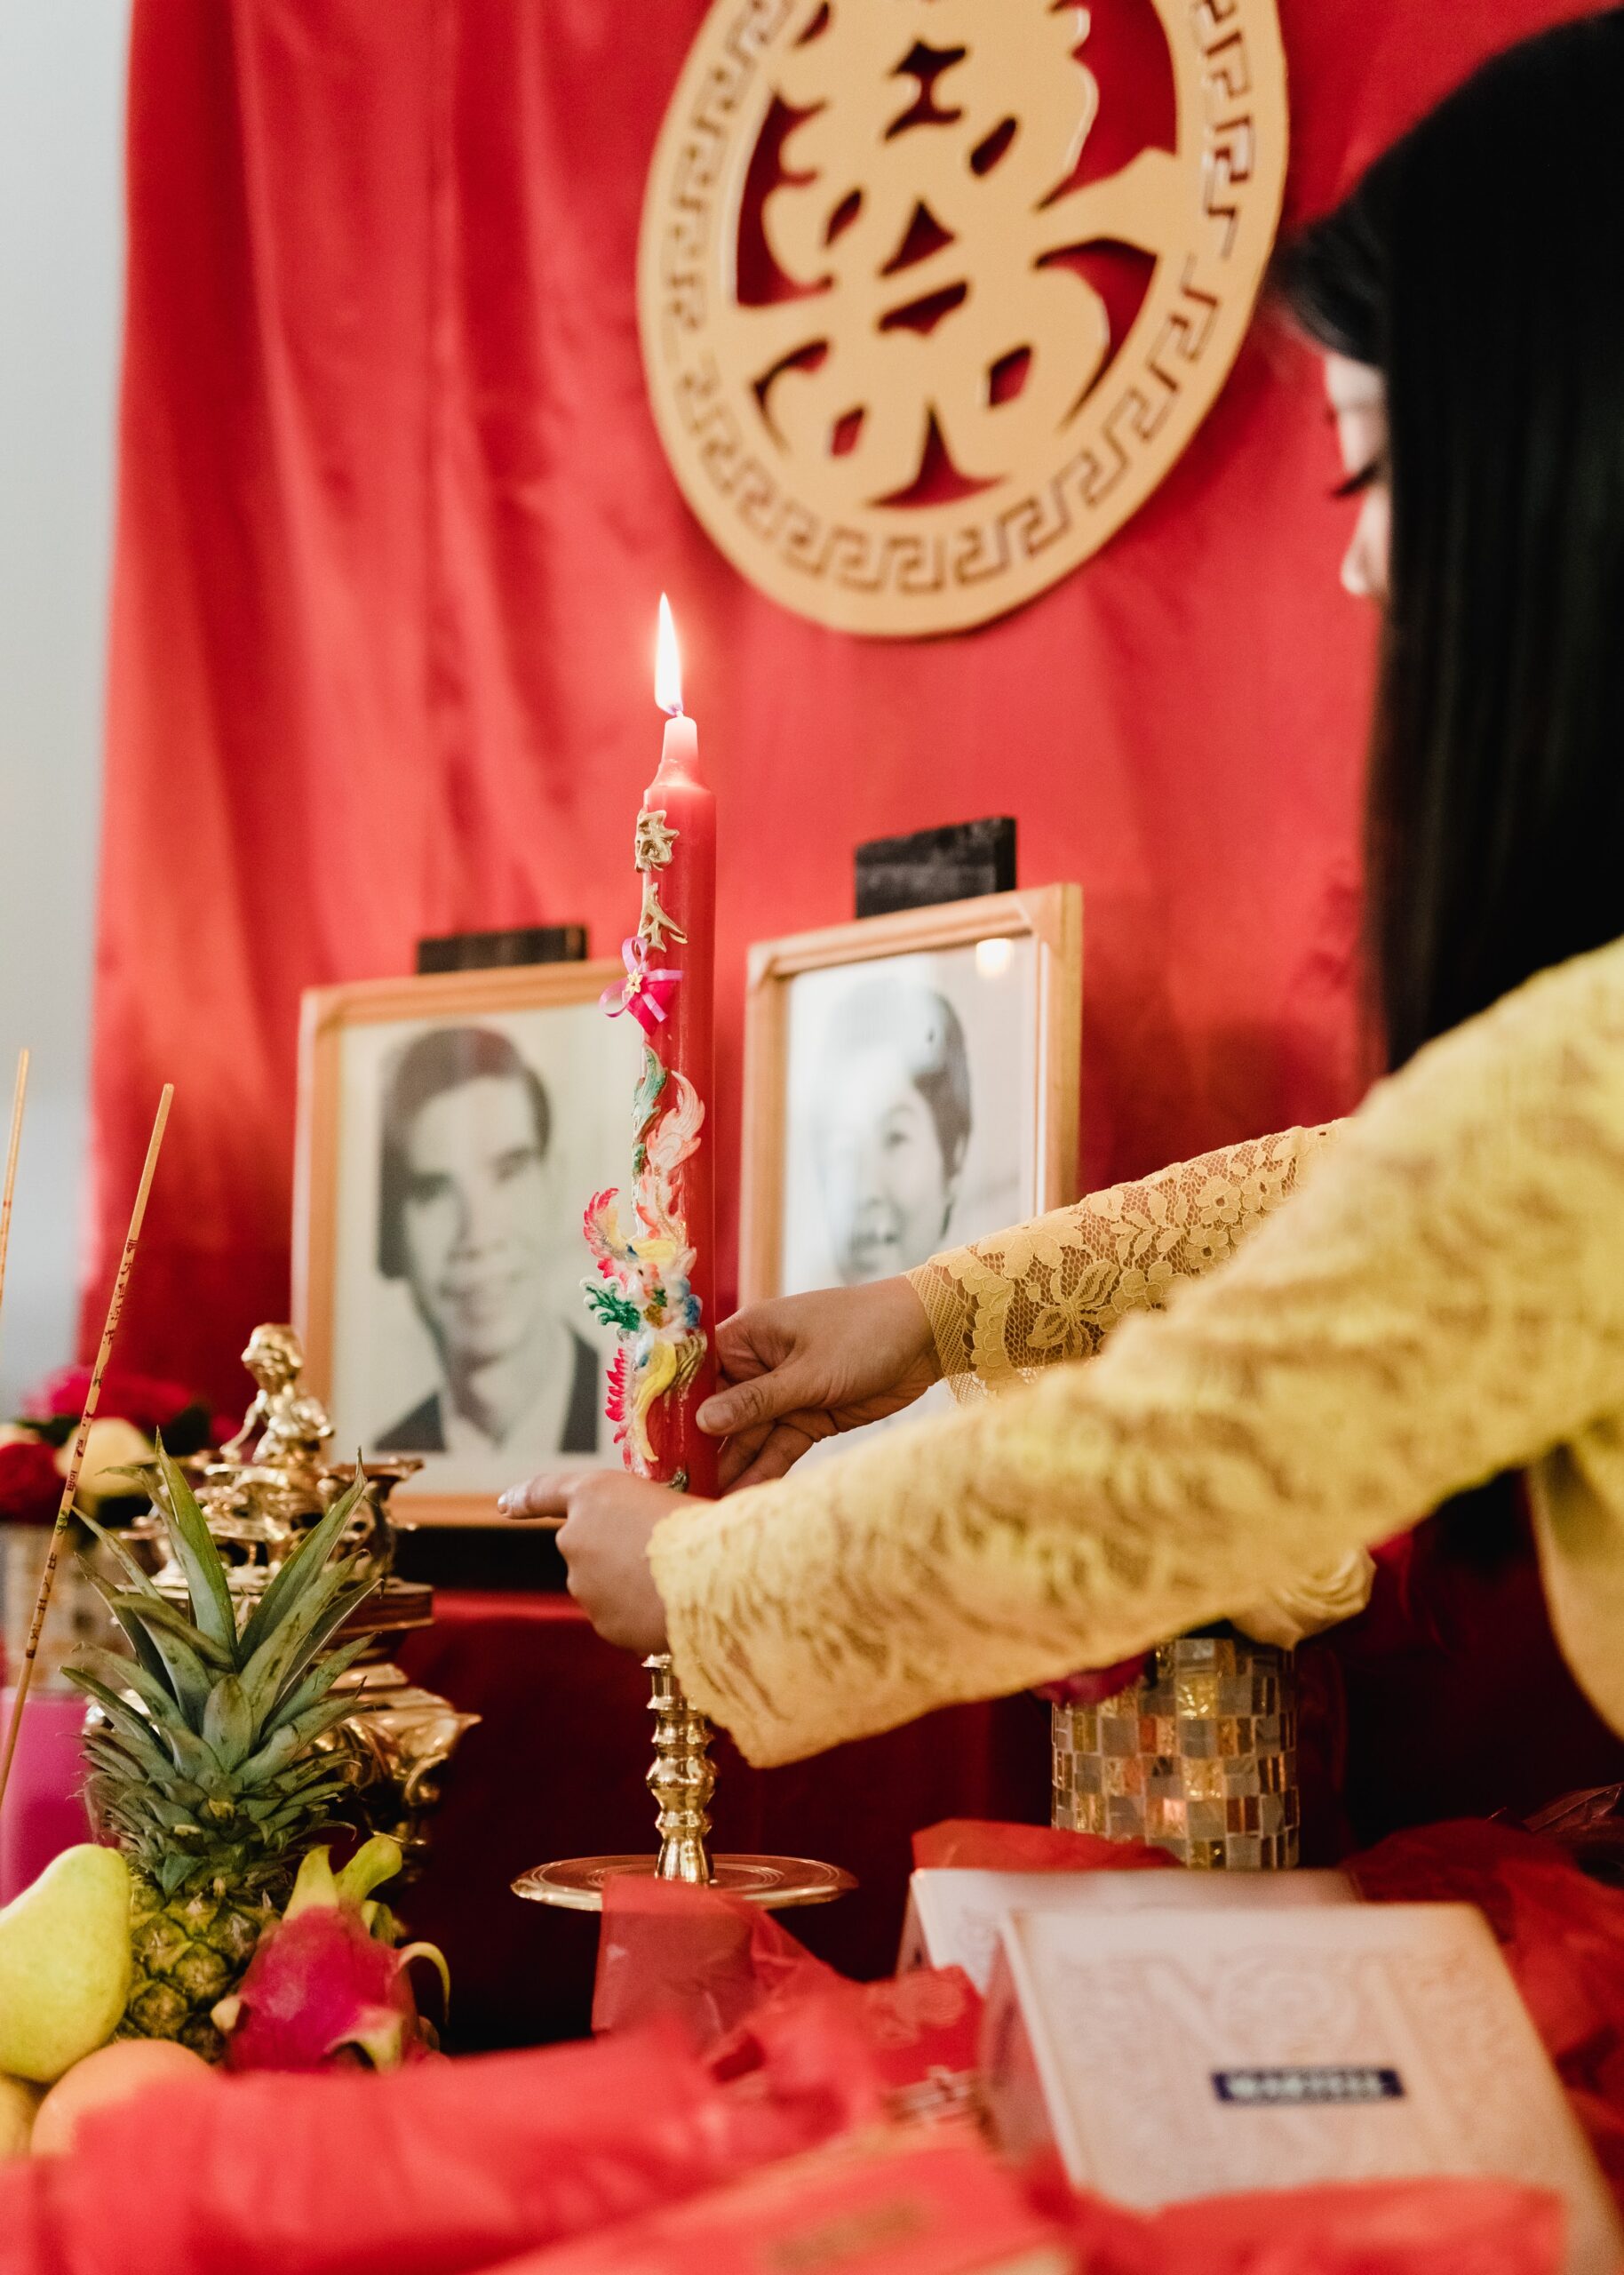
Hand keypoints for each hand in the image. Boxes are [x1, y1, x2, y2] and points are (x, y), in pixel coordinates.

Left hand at [497, 1470, 688, 1653]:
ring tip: (675, 1581)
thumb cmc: (706, 1529)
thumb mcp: (672, 1500)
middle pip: (588, 1546)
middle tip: (661, 1553)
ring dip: (630, 1584)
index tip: (507, 1504)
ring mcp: (584, 1584)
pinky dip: (638, 1613)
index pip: (547, 1492)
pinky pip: (619, 1615)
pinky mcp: (601, 1622)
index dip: (526, 1497)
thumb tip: (644, 1545)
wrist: (717, 1578)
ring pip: (604, 1584)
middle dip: (616, 1552)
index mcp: (595, 1493)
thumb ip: (640, 1516)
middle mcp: (575, 1537)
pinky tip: (671, 1606)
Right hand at [698, 1276, 940, 1489]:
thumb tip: (704, 1421)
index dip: (677, 1410)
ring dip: (733, 1467)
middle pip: (721, 1413)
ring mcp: (785, 1393)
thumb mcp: (807, 1371)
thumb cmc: (864, 1332)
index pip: (699, 1374)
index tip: (656, 1446)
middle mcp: (759, 1365)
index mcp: (749, 1337)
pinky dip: (765, 1470)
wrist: (927, 1336)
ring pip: (750, 1436)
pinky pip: (779, 1447)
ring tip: (707, 1504)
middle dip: (704, 1450)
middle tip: (679, 1490)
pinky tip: (743, 1498)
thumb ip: (756, 1401)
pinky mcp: (809, 1416)